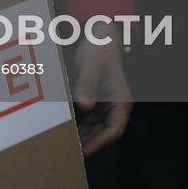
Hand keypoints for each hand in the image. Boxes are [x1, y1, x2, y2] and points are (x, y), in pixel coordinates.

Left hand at [71, 38, 131, 156]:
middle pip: (104, 133)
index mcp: (120, 102)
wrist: (100, 36)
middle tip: (71, 152)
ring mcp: (106, 105)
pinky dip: (79, 125)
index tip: (84, 151)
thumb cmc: (99, 51)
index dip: (99, 142)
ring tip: (67, 144)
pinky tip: (66, 129)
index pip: (113, 130)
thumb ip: (87, 86)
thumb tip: (85, 107)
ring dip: (83, 136)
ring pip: (96, 128)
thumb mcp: (91, 67)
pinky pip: (89, 119)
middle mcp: (115, 106)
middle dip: (89, 142)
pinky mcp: (96, 101)